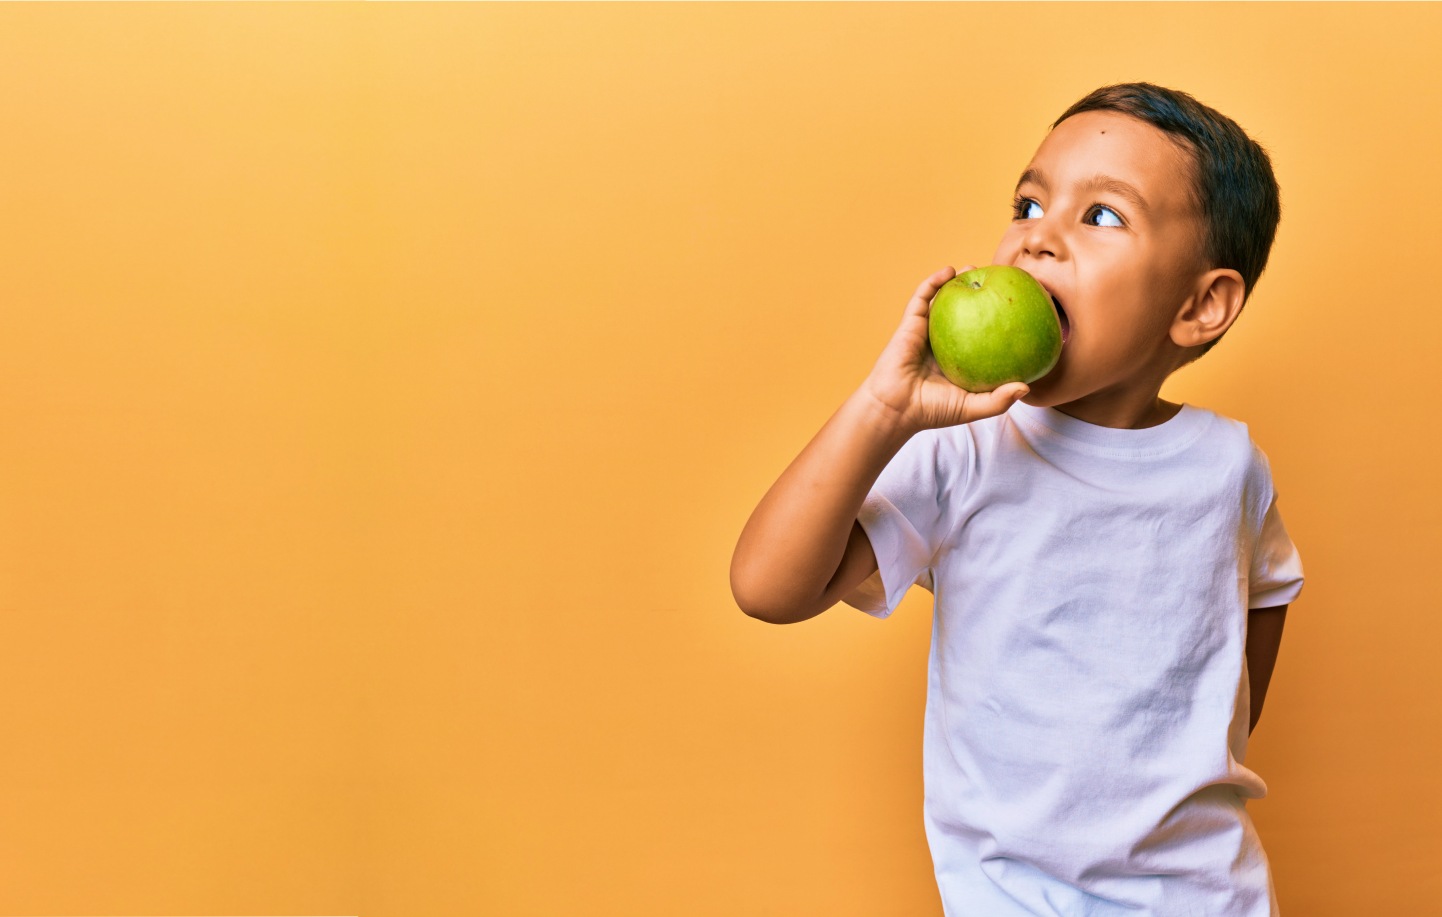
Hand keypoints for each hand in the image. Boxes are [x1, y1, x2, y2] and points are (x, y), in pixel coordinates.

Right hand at [862, 265, 1029, 432]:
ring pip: (942, 301)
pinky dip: (933, 282)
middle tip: (997, 281)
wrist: (896, 408)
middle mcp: (944, 342)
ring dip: (956, 281)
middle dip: (978, 295)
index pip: (981, 334)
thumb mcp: (973, 407)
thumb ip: (999, 400)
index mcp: (959, 359)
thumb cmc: (932, 411)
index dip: (995, 319)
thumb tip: (1026, 386)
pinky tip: (948, 271)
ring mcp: (926, 332)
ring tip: (973, 267)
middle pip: (963, 313)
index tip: (1015, 306)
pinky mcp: (910, 324)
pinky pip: (921, 298)